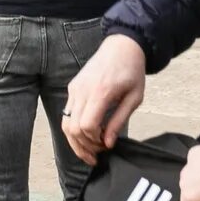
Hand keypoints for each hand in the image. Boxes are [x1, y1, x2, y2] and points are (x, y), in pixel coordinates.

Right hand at [63, 33, 147, 162]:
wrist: (121, 46)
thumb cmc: (131, 71)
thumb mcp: (134, 98)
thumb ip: (119, 121)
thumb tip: (107, 143)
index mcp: (100, 92)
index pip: (86, 126)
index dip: (94, 142)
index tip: (106, 146)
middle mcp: (82, 90)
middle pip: (72, 128)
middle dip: (84, 146)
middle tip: (99, 153)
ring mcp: (75, 88)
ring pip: (65, 123)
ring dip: (76, 141)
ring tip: (89, 151)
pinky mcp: (73, 87)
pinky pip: (67, 113)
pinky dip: (74, 128)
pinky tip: (87, 134)